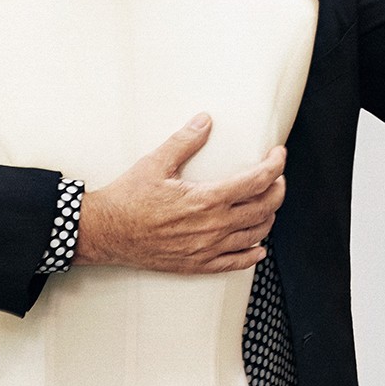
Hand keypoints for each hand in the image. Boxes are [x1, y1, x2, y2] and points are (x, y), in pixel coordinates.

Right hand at [74, 113, 285, 272]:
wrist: (106, 232)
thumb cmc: (128, 198)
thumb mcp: (156, 163)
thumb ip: (185, 141)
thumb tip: (205, 120)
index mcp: (207, 199)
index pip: (257, 181)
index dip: (275, 165)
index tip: (278, 154)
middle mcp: (213, 226)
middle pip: (264, 208)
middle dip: (278, 189)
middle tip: (276, 177)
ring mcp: (208, 248)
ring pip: (255, 235)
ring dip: (268, 218)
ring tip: (267, 204)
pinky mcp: (198, 264)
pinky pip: (235, 263)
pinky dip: (252, 254)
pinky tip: (258, 247)